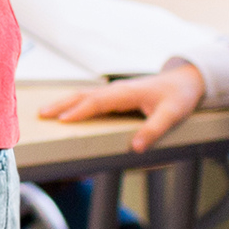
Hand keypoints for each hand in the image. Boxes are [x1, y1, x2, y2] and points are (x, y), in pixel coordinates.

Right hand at [36, 63, 208, 150]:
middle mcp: (117, 89)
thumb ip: (154, 130)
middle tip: (41, 114)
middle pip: (83, 95)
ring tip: (45, 111)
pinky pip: (90, 97)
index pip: (97, 102)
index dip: (79, 111)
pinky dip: (74, 102)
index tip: (62, 120)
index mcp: (127, 93)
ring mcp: (115, 90)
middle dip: (61, 104)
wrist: (186, 79)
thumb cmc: (179, 96)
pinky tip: (66, 109)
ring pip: (84, 94)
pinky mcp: (116, 94)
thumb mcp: (172, 115)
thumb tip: (135, 148)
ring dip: (64, 102)